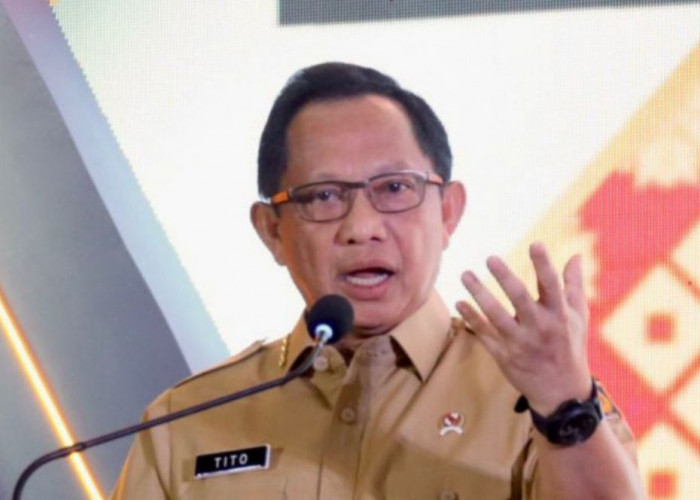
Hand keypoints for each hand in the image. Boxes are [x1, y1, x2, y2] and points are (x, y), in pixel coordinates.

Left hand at [456, 242, 591, 414]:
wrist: (561, 392)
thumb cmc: (570, 347)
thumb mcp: (578, 317)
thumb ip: (574, 286)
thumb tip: (576, 256)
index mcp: (559, 316)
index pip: (552, 286)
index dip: (544, 265)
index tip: (535, 244)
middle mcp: (540, 328)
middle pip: (520, 299)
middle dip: (505, 278)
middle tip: (490, 258)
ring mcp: (520, 343)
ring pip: (496, 316)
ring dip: (479, 294)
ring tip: (465, 274)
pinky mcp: (504, 355)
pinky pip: (484, 334)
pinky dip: (471, 318)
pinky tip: (459, 302)